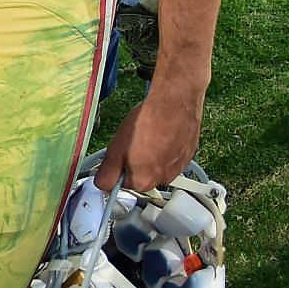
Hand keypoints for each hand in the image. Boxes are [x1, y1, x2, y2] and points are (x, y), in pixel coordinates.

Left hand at [95, 77, 204, 193]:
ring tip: (148, 134)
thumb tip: (101, 184)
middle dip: (135, 161)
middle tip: (134, 141)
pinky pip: (171, 157)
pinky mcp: (188, 156)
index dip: (117, 167)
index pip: (122, 183)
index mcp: (143, 182)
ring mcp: (178, 168)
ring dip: (151, 155)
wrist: (174, 103)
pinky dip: (166, 148)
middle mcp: (163, 180)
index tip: (118, 154)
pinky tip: (161, 133)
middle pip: (141, 175)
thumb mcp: (115, 148)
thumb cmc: (147, 122)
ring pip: (156, 166)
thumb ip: (106, 172)